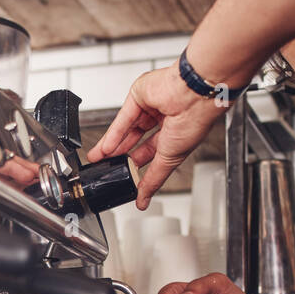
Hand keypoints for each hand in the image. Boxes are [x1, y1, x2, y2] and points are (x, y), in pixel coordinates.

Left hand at [85, 62, 225, 208]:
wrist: (195, 95)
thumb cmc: (195, 120)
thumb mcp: (170, 159)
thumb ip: (153, 179)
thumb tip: (143, 199)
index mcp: (175, 133)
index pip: (151, 153)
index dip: (137, 167)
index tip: (126, 180)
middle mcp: (163, 119)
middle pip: (135, 140)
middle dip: (119, 155)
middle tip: (108, 168)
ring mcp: (151, 106)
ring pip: (126, 128)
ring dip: (111, 145)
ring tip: (99, 159)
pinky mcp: (139, 95)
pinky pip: (123, 117)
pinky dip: (113, 133)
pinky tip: (104, 147)